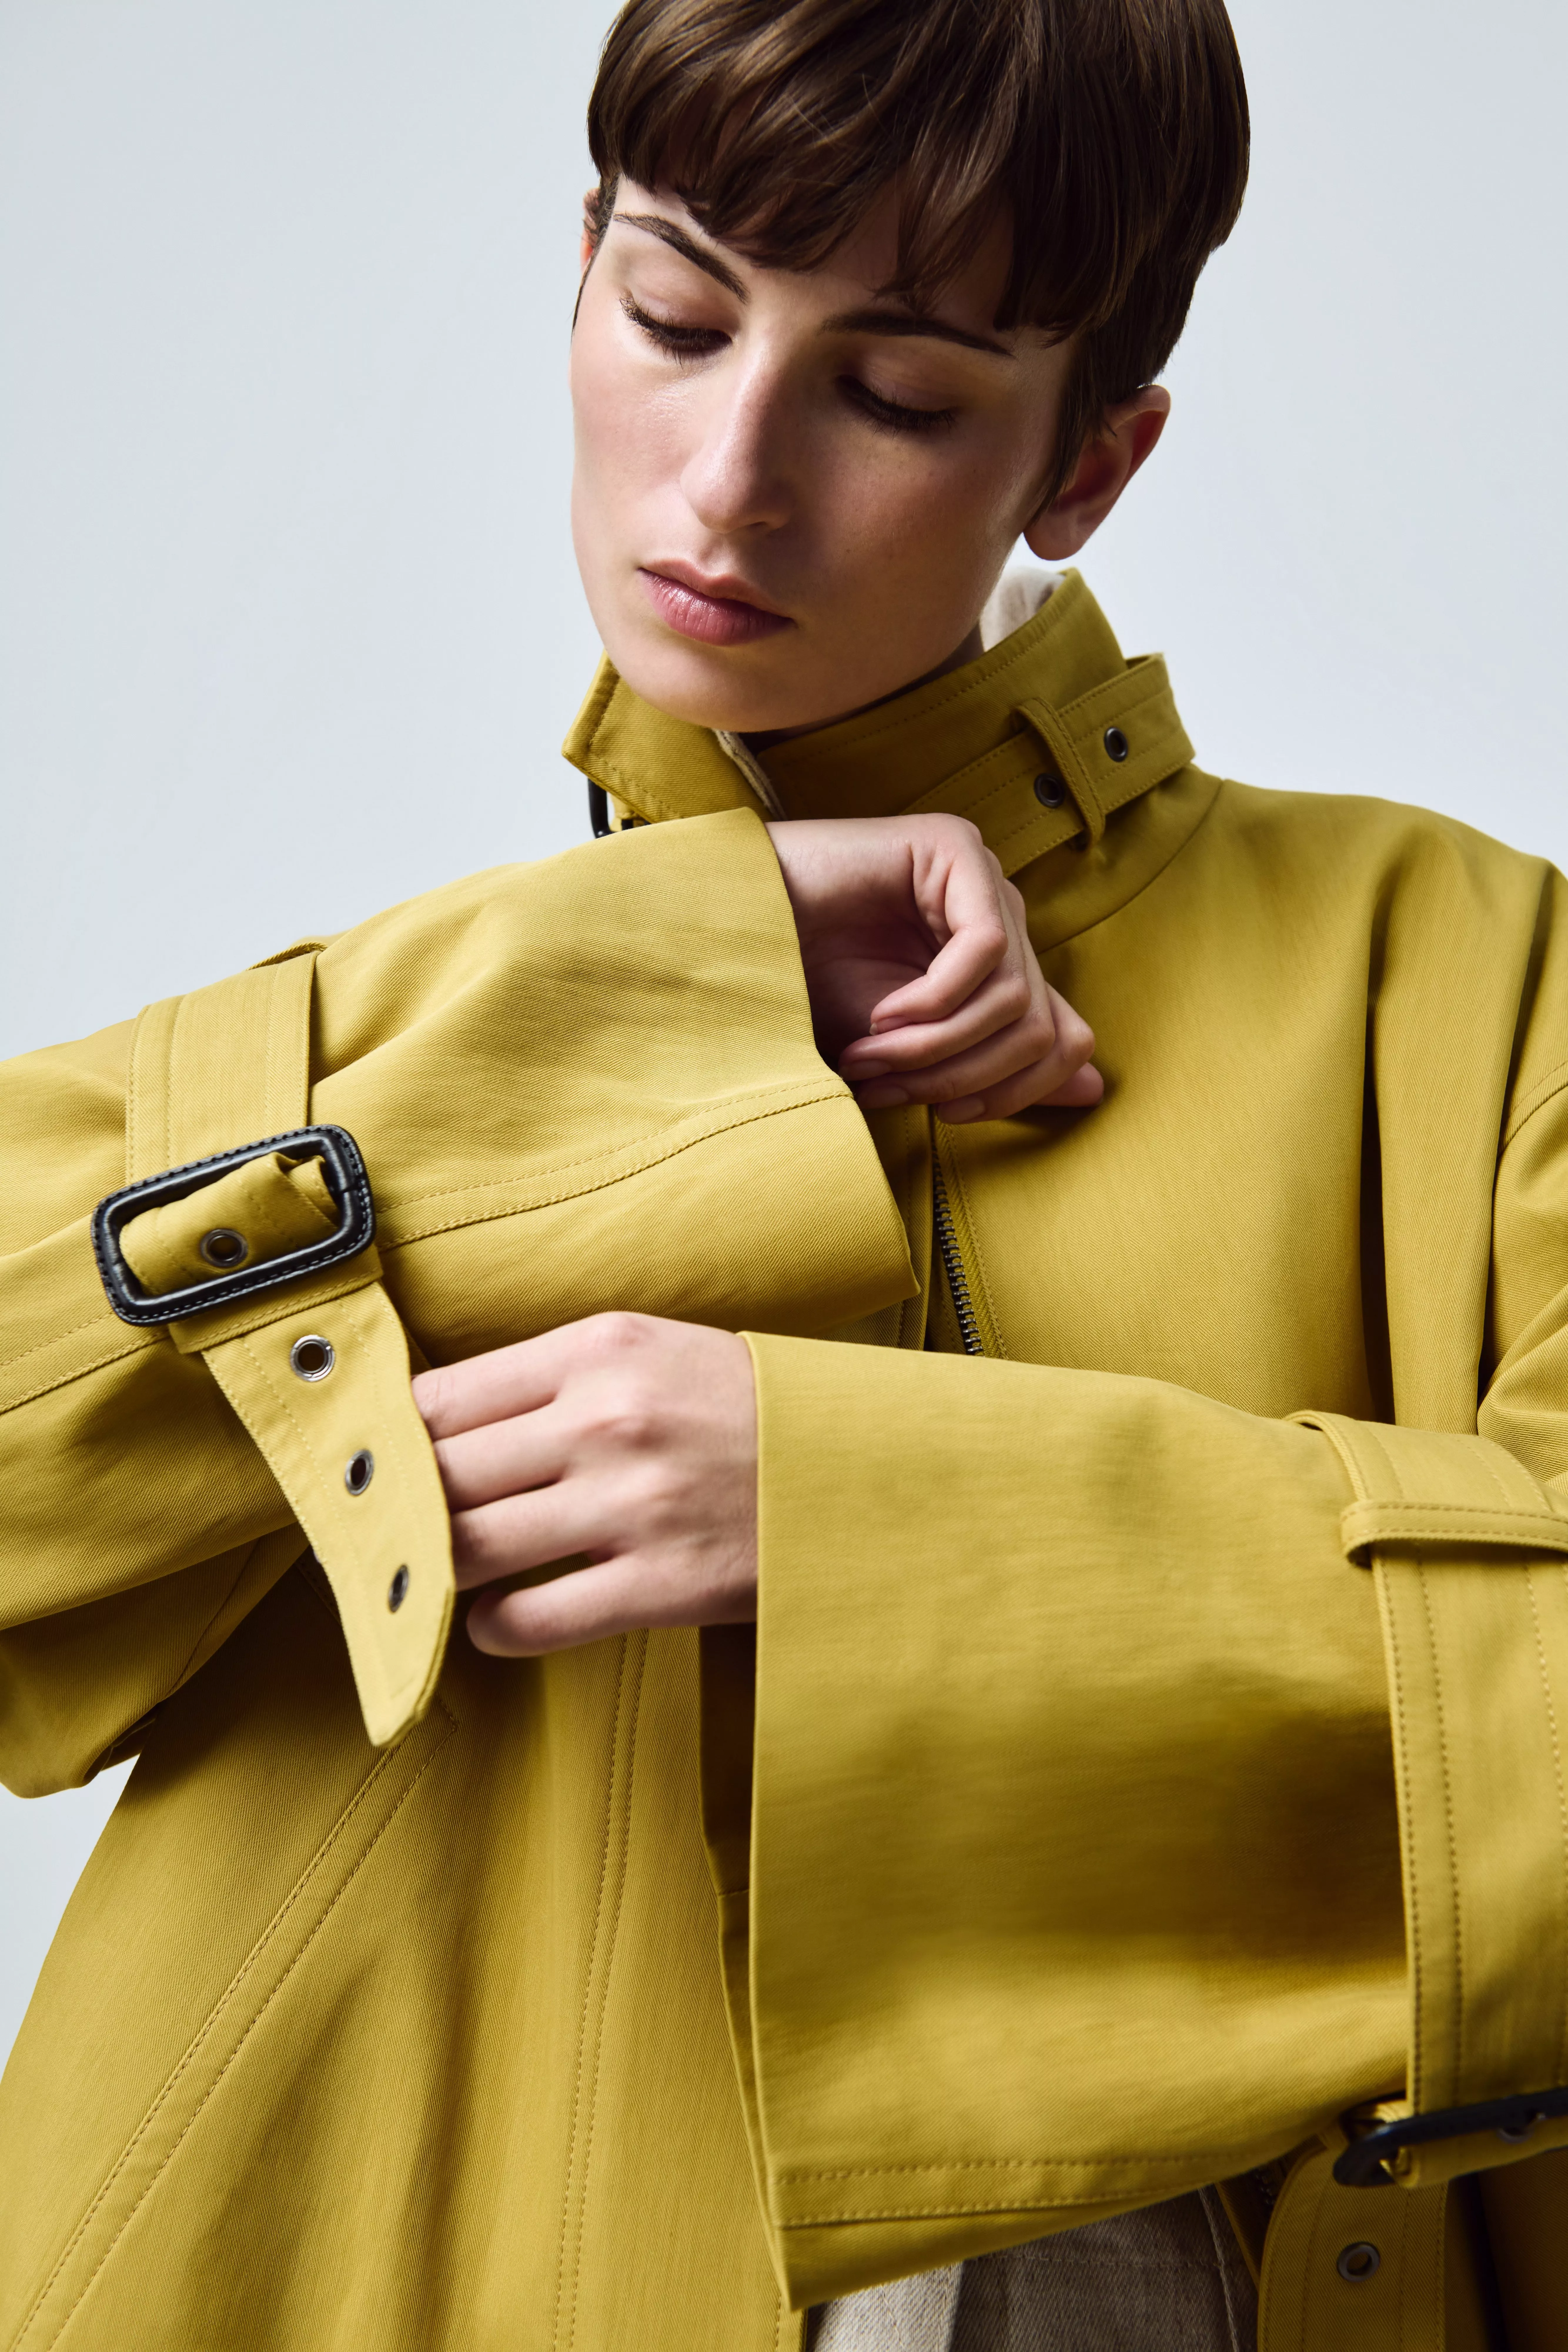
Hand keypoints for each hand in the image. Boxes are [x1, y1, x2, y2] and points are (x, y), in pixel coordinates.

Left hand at [413, 1313, 756, 1655]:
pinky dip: (494, 1627)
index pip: (438, 1399)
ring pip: (467, 1550)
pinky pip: (527, 1619)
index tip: (379, 1468)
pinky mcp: (659, 1584)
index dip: (392, 1442)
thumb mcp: (647, 1353)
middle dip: (401, 1512)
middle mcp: (606, 1421)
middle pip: (440, 1477)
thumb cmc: (737, 1408)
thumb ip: (548, 1380)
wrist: (859, 1466)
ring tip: (440, 1575)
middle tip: (389, 1533)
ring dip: (439, 1572)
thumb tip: (429, 1427)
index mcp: (599, 1349)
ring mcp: (632, 1506)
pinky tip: (503, 1615)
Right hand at [766, 813, 1101, 1121]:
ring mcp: (982, 877)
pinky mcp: (954, 849)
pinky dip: (935, 1002)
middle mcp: (1002, 917)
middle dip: (962, 1075)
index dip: (1016, 1092)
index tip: (948, 1115)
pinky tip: (882, 1016)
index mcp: (999, 964)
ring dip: (937, 1047)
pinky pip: (985, 948)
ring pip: (1013, 996)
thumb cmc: (810, 989)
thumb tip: (1095, 1091)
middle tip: (888, 1087)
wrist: (738, 935)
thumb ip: (995, 1066)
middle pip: (1037, 1027)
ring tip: (872, 1055)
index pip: (1062, 1038)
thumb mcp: (907, 1052)